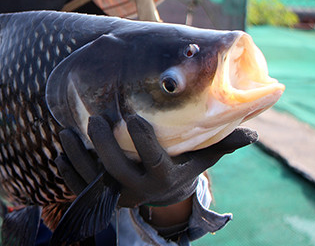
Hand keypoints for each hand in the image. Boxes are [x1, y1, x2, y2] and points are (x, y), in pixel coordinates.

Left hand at [56, 115, 256, 207]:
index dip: (144, 141)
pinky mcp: (99, 195)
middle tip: (95, 119)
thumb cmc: (181, 165)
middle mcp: (139, 189)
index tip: (134, 119)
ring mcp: (116, 193)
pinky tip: (61, 150)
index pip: (154, 161)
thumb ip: (220, 144)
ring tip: (68, 130)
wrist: (160, 193)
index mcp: (164, 178)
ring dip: (77, 155)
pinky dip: (68, 171)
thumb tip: (253, 134)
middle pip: (117, 170)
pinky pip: (79, 186)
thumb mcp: (201, 157)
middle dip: (103, 145)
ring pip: (92, 177)